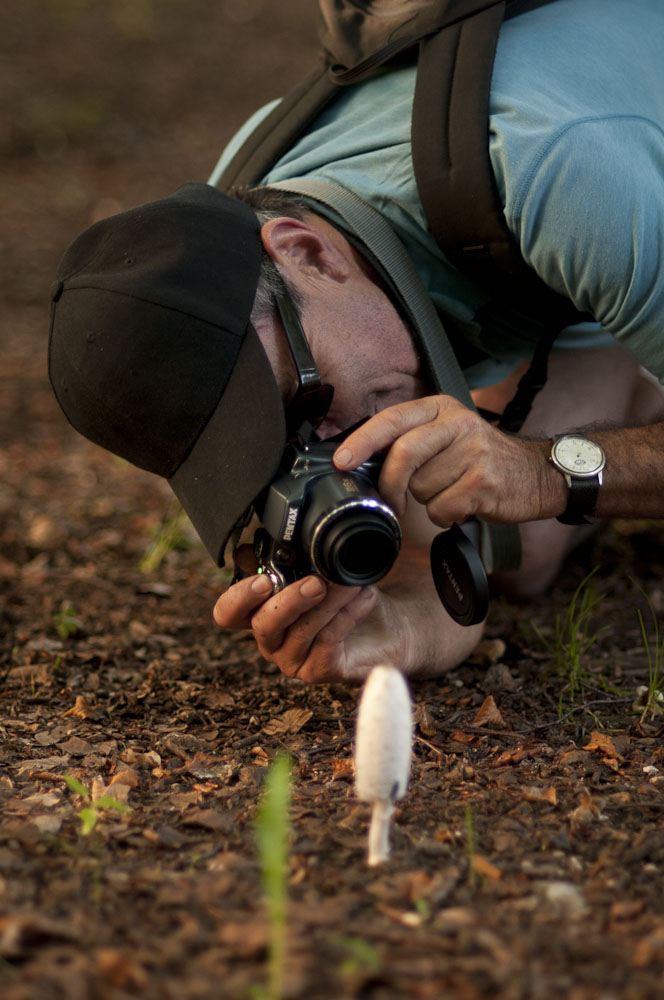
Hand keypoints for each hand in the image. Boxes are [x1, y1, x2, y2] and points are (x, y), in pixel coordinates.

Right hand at [212, 546, 404, 682]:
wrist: (389, 622)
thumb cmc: (345, 595)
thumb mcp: (315, 569)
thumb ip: (282, 559)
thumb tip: (244, 548)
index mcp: (259, 612)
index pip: (229, 612)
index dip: (239, 597)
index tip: (264, 579)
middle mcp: (271, 639)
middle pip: (262, 625)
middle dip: (288, 602)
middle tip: (315, 582)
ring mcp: (293, 659)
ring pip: (300, 631)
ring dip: (328, 602)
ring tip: (350, 583)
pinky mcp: (318, 670)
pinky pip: (327, 640)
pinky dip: (346, 614)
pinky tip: (364, 596)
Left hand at [333, 395, 555, 526]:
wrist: (538, 474)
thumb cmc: (483, 460)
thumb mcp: (449, 435)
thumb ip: (411, 440)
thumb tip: (360, 463)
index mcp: (441, 408)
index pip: (392, 419)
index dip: (363, 441)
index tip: (341, 461)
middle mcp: (458, 423)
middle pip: (402, 455)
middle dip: (389, 485)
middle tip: (392, 503)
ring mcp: (474, 451)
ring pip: (421, 488)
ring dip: (428, 501)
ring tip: (451, 492)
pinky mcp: (484, 482)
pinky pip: (441, 509)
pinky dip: (446, 516)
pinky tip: (464, 506)